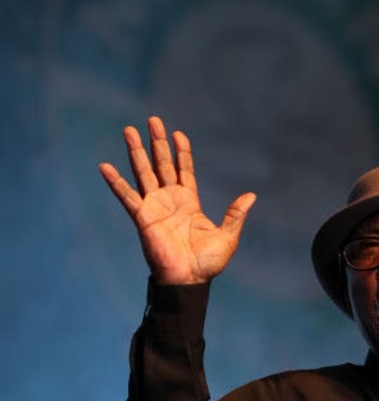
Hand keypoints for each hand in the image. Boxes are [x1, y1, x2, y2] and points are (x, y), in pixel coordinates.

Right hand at [98, 116, 255, 284]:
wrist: (189, 281)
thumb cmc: (207, 264)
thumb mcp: (227, 236)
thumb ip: (235, 214)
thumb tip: (251, 195)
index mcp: (189, 202)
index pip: (184, 170)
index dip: (181, 152)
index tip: (178, 133)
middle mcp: (169, 200)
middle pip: (161, 164)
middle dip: (157, 142)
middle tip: (153, 119)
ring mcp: (154, 207)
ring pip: (143, 172)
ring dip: (136, 151)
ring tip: (129, 129)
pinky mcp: (142, 217)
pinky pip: (126, 196)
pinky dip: (115, 182)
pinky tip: (104, 166)